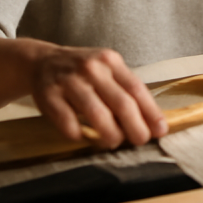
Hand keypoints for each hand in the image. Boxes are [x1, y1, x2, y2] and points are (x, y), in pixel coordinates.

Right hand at [31, 45, 167, 148]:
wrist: (41, 61)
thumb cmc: (82, 72)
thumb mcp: (106, 70)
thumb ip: (125, 90)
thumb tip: (151, 121)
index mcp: (109, 60)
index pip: (136, 88)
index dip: (150, 111)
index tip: (160, 130)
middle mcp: (91, 68)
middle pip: (120, 102)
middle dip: (135, 126)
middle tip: (141, 140)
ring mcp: (69, 81)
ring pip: (96, 113)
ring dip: (110, 133)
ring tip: (115, 142)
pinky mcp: (49, 95)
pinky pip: (68, 122)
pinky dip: (79, 134)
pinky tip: (84, 137)